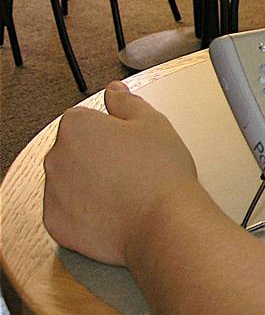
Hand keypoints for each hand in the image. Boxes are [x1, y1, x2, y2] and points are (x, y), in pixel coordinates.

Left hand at [43, 82, 199, 266]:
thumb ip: (126, 101)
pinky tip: (114, 209)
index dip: (110, 130)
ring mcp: (52, 192)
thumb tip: (114, 91)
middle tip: (131, 166)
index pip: (84, 119)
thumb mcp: (152, 122)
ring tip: (125, 190)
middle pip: (74, 149)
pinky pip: (67, 210)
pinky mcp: (56, 223)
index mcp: (76, 127)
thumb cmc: (159, 171)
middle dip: (96, 155)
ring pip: (70, 179)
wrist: (162, 221)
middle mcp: (56, 157)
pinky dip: (85, 210)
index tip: (128, 142)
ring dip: (89, 181)